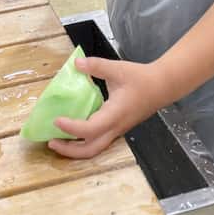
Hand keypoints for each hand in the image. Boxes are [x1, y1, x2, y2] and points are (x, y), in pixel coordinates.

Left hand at [48, 57, 169, 159]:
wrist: (163, 86)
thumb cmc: (141, 78)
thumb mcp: (118, 69)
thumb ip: (96, 66)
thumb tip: (76, 64)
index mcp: (115, 114)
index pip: (90, 129)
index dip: (71, 127)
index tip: (56, 120)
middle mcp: (115, 127)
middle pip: (90, 150)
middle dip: (69, 150)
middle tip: (51, 141)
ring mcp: (117, 130)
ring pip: (94, 148)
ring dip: (75, 149)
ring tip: (58, 140)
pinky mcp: (118, 127)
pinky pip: (98, 140)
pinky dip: (83, 141)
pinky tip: (74, 130)